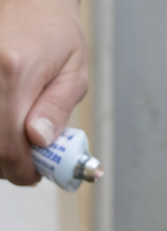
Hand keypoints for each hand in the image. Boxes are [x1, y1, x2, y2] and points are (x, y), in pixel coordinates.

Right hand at [0, 0, 87, 184]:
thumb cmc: (56, 33)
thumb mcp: (74, 74)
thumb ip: (57, 109)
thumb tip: (39, 140)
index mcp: (14, 70)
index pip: (8, 142)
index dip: (20, 169)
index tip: (34, 175)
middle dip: (6, 165)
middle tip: (25, 167)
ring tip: (17, 146)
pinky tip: (6, 129)